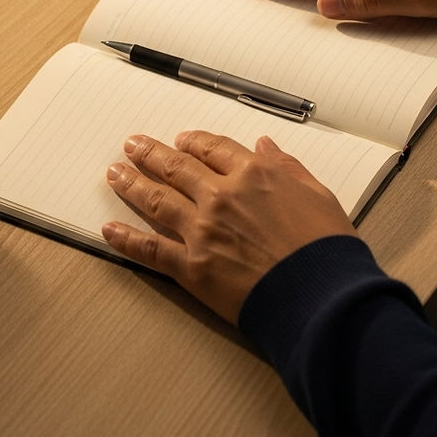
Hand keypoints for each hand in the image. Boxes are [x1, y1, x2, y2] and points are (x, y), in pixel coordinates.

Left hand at [102, 131, 355, 323]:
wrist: (320, 296)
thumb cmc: (327, 249)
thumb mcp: (318, 195)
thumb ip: (287, 168)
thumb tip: (266, 146)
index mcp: (254, 174)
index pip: (214, 148)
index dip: (194, 142)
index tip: (182, 140)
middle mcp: (221, 195)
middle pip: (176, 167)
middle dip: (151, 153)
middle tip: (132, 145)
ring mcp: (202, 230)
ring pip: (156, 199)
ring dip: (131, 183)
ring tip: (114, 172)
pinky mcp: (191, 266)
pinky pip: (150, 248)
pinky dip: (125, 238)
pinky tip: (109, 229)